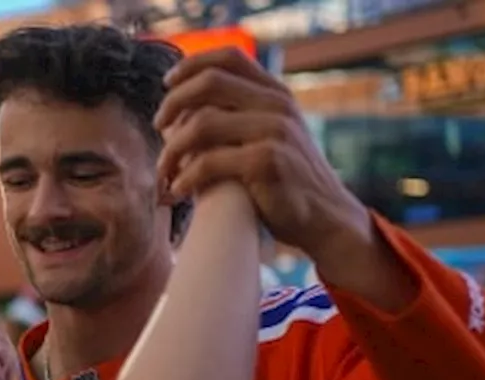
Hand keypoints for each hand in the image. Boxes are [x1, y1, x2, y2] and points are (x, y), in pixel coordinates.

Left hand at [154, 48, 372, 261]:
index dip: (192, 65)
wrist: (326, 218)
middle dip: (173, 103)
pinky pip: (209, 162)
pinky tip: (177, 192)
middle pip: (209, 83)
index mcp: (276, 93)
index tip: (168, 84)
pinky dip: (185, 178)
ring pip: (202, 124)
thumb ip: (240, 118)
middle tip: (158, 126)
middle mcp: (277, 105)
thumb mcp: (271, 138)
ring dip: (172, 150)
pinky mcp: (266, 161)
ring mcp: (274, 131)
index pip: (229, 57)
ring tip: (163, 173)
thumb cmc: (286, 182)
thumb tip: (180, 114)